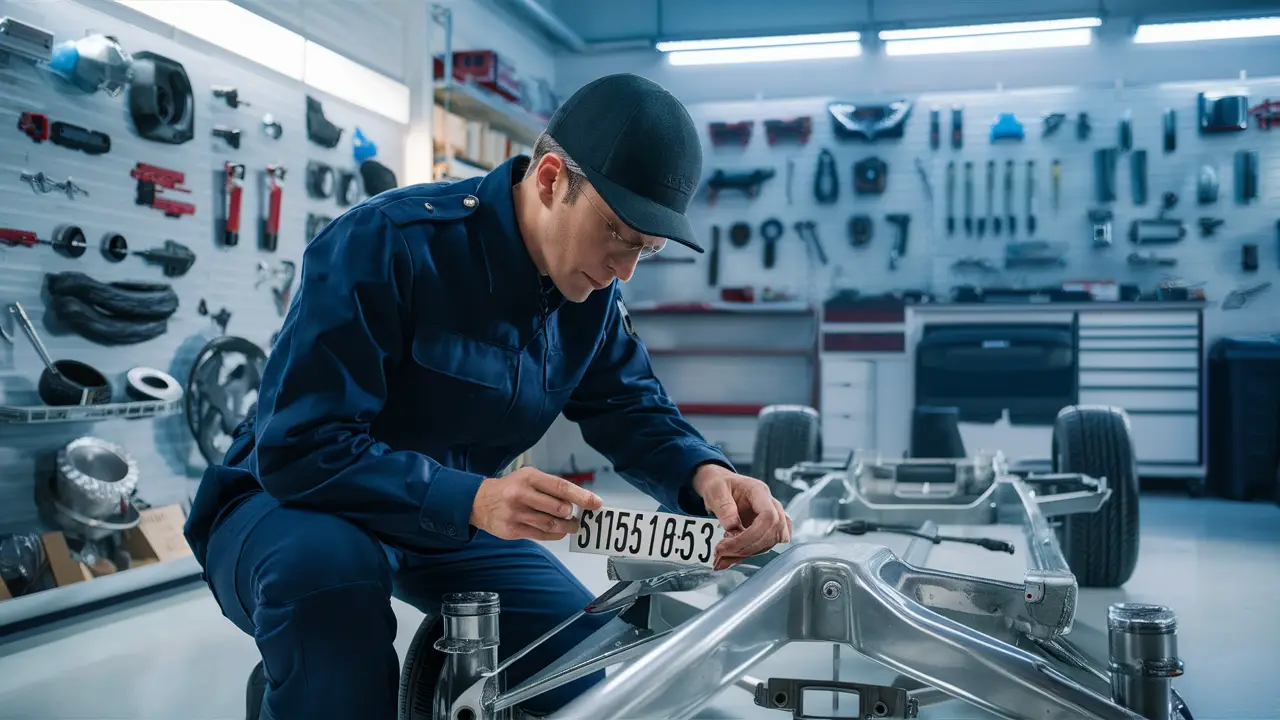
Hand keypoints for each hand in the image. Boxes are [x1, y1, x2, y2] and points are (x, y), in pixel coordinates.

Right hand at [470, 466, 602, 540]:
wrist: (480, 502)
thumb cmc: (511, 488)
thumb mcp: (528, 477)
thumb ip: (550, 487)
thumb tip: (578, 501)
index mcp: (529, 477)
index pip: (560, 487)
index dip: (581, 496)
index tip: (596, 503)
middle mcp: (522, 494)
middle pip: (558, 508)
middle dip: (572, 514)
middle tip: (577, 516)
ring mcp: (516, 513)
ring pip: (551, 524)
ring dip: (566, 527)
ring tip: (572, 526)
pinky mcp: (513, 530)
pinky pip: (541, 535)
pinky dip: (555, 534)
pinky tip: (559, 532)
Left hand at [692, 464, 791, 570]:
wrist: (722, 486)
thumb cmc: (720, 485)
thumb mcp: (714, 490)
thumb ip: (723, 506)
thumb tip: (732, 527)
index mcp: (759, 492)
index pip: (769, 516)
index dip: (753, 535)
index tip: (729, 542)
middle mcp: (771, 505)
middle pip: (773, 532)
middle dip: (746, 547)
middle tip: (720, 550)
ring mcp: (772, 519)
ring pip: (770, 543)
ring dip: (746, 553)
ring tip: (721, 555)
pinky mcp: (767, 531)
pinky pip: (764, 547)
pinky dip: (746, 555)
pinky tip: (729, 557)